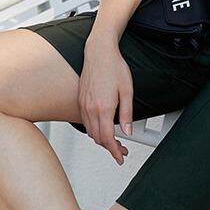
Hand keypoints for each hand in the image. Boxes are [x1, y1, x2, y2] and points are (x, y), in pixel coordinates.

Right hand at [76, 38, 132, 164]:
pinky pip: (85, 122)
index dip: (114, 151)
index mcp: (104, 107)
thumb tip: (128, 131)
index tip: (120, 157)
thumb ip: (127, 113)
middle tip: (121, 150)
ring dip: (101, 139)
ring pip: (90, 131)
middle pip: (97, 138)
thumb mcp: (127, 91)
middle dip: (109, 147)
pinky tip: (102, 127)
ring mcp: (83, 105)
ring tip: (114, 140)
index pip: (107, 138)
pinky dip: (93, 129)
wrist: (99, 52)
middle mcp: (90, 108)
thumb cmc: (114, 67)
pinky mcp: (80, 101)